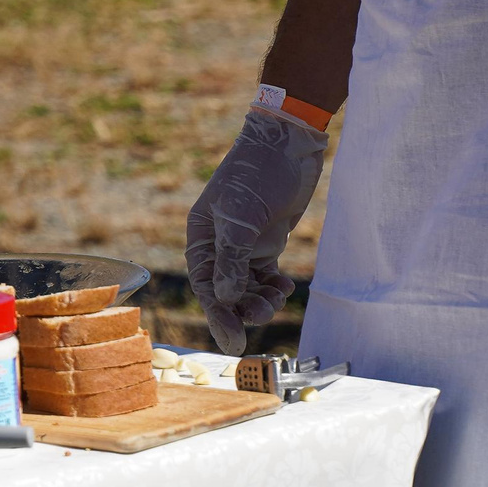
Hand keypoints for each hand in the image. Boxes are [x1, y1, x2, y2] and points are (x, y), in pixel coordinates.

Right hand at [186, 105, 328, 354]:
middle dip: (241, 308)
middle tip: (262, 317)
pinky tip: (286, 286)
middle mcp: (218, 242)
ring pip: (246, 286)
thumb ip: (234, 259)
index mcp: (201, 235)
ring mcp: (243, 243)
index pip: (205, 284)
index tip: (233, 343)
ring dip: (260, 299)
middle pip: (224, 290)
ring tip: (277, 298)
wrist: (286, 143)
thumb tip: (227, 298)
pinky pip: (264, 275)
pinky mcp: (266, 241)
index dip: (217, 314)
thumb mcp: (241, 217)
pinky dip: (273, 286)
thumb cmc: (257, 174)